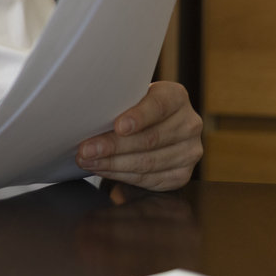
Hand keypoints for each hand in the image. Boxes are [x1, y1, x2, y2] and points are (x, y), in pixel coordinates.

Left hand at [75, 81, 202, 190]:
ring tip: (88, 161)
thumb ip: (121, 101)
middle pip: (150, 138)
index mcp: (176, 97)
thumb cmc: (133, 107)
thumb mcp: (130, 96)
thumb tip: (91, 112)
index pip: (159, 106)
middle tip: (86, 149)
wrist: (151, 124)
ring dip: (113, 164)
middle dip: (113, 146)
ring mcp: (189, 151)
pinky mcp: (181, 174)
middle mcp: (189, 124)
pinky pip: (149, 179)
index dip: (138, 117)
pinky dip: (122, 176)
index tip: (118, 126)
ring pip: (148, 162)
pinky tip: (103, 170)